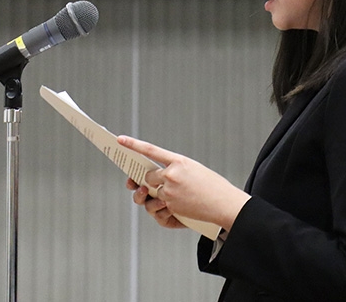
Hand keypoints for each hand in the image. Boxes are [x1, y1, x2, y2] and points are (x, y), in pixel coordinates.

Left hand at [118, 135, 250, 230]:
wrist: (224, 203)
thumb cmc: (212, 186)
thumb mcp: (195, 169)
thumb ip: (175, 169)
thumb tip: (158, 176)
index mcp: (179, 161)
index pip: (150, 150)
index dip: (133, 144)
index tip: (120, 139)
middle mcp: (171, 174)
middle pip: (148, 176)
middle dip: (151, 181)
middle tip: (162, 184)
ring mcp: (169, 191)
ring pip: (152, 192)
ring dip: (159, 195)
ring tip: (175, 196)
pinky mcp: (170, 206)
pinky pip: (160, 205)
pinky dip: (167, 206)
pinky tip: (182, 205)